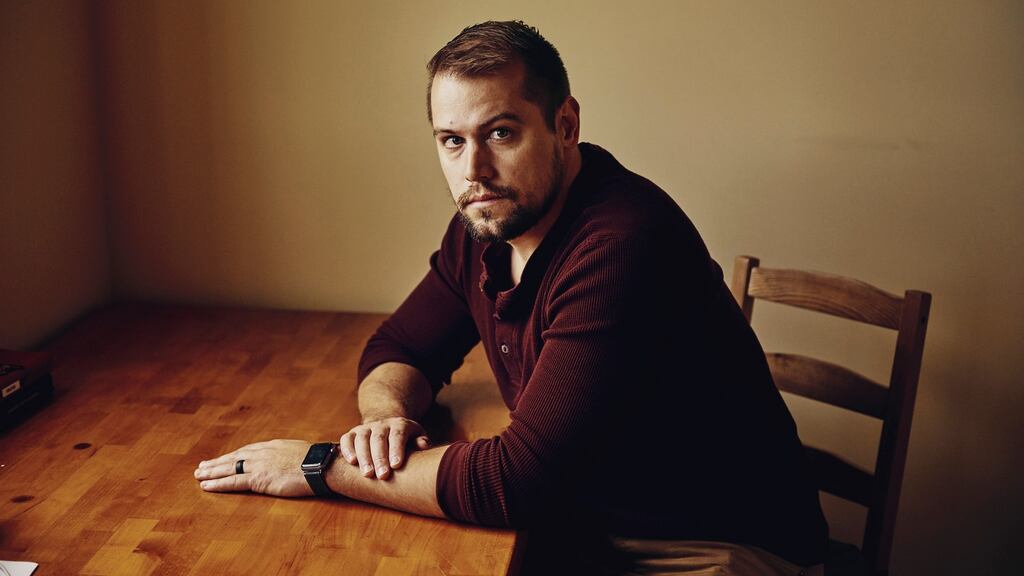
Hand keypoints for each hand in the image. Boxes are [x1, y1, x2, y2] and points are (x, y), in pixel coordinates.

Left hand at [194, 439, 314, 496]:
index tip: (222, 458)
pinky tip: (206, 485)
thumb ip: (288, 455)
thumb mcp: (300, 452)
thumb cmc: (317, 461)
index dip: (232, 456)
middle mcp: (261, 453)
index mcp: (272, 446)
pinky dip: (218, 483)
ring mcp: (258, 465)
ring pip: (229, 468)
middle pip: (234, 457)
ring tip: (199, 475)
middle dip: (217, 462)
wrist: (321, 466)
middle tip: (202, 466)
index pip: (247, 451)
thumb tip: (290, 459)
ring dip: (212, 472)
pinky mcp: (258, 479)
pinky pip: (233, 482)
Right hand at [339, 417, 428, 479]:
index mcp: (399, 425)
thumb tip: (423, 445)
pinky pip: (347, 439)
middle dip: (380, 458)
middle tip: (382, 475)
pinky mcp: (352, 433)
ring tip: (367, 474)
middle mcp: (381, 424)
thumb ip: (421, 441)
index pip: (398, 435)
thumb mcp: (416, 437)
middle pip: (379, 439)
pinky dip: (347, 449)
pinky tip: (351, 462)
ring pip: (362, 439)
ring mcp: (365, 428)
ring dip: (364, 457)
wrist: (387, 428)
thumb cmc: (405, 440)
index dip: (396, 449)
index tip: (396, 465)